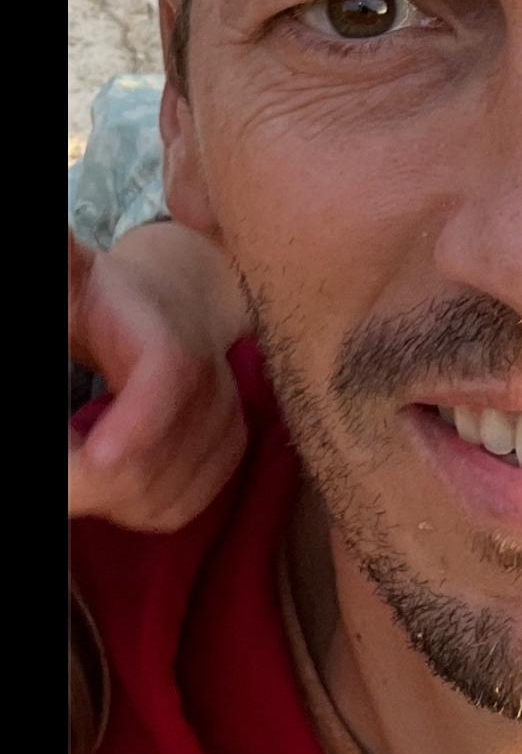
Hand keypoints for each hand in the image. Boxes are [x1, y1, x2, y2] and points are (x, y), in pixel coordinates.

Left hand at [69, 222, 248, 531]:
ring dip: (109, 497)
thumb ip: (65, 261)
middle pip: (160, 453)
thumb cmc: (102, 296)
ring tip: (78, 459)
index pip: (170, 372)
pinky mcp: (231, 447)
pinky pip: (182, 507)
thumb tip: (60, 244)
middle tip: (59, 464)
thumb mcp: (74, 276)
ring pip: (167, 490)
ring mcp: (227, 412)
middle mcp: (208, 371)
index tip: (90, 462)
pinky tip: (112, 478)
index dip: (138, 424)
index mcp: (159, 325)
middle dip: (90, 481)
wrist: (170, 299)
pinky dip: (136, 509)